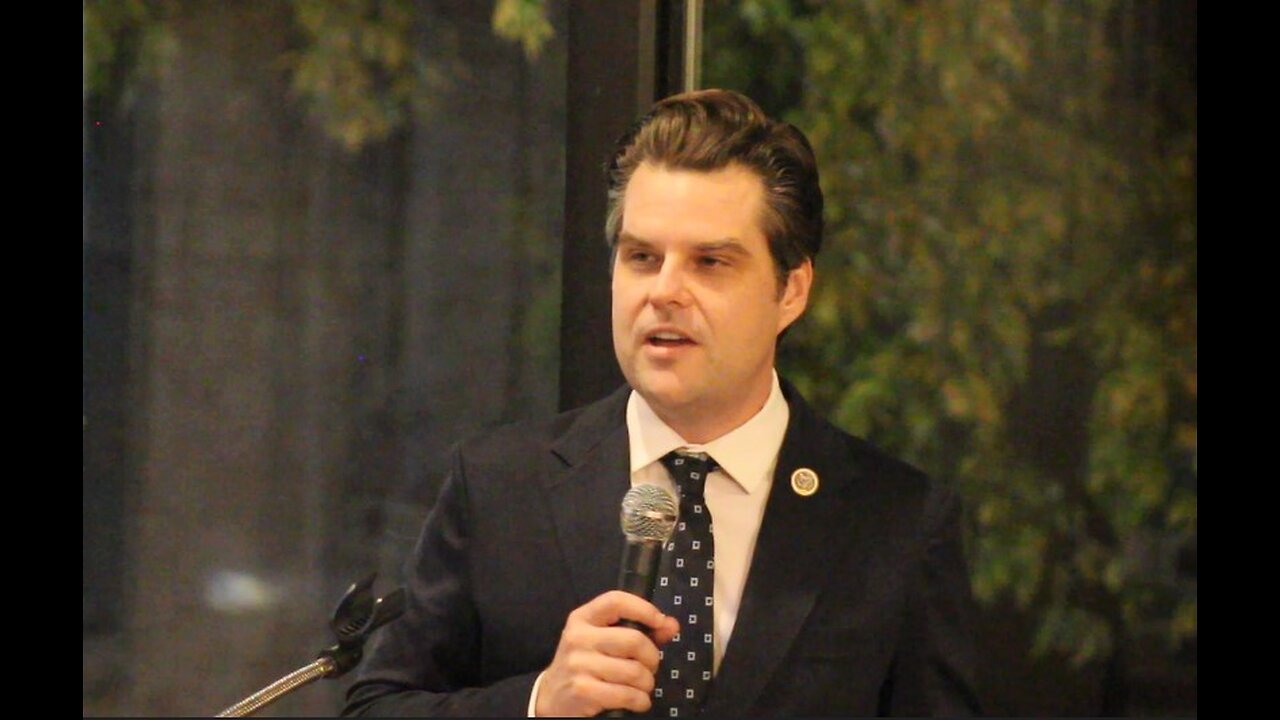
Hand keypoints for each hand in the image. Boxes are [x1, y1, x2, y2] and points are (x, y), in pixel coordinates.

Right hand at [534, 590, 679, 716]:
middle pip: (634, 640)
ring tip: (642, 686)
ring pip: (634, 671)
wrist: (551, 697)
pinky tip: (638, 701)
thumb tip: (672, 625)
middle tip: (650, 667)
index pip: (615, 601)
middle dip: (652, 658)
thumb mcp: (604, 641)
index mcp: (582, 618)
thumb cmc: (585, 664)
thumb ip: (639, 630)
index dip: (643, 609)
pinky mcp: (583, 690)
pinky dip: (641, 701)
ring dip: (647, 683)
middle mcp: (578, 637)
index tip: (659, 622)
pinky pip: (627, 694)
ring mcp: (579, 664)